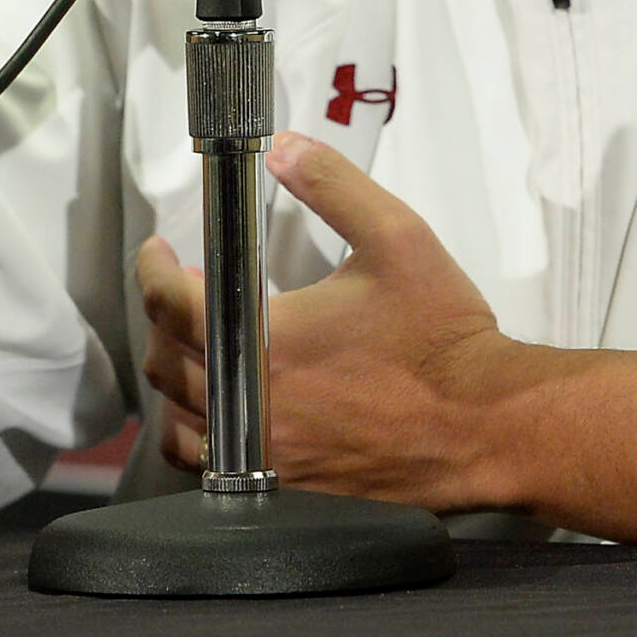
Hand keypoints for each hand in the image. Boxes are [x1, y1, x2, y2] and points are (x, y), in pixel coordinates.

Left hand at [135, 132, 511, 510]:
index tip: (157, 252)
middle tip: (185, 292)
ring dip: (176, 382)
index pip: (169, 304)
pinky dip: (202, 438)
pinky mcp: (289, 488)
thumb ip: (332, 184)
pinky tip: (227, 411)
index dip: (150, 270)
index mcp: (267, 342)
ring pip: (179, 423)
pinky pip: (214, 469)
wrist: (486, 425)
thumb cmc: (443, 338)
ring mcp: (268, 456)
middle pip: (164, 364)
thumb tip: (283, 149)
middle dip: (161, 321)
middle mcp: (254, 406)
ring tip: (198, 350)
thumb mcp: (396, 236)